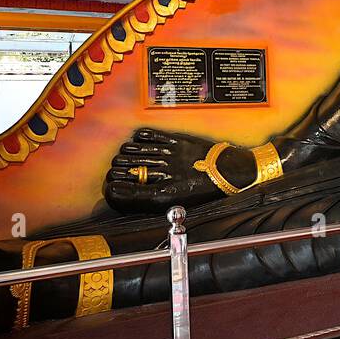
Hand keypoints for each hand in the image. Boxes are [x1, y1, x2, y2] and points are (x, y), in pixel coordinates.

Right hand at [104, 128, 248, 213]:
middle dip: (115, 170)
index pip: (121, 191)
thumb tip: (124, 193)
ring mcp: (169, 155)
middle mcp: (163, 175)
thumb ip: (148, 199)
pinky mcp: (176, 140)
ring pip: (131, 150)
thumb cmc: (202, 189)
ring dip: (124, 154)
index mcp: (163, 196)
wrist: (229, 172)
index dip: (111, 189)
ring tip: (128, 157)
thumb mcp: (175, 202)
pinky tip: (139, 142)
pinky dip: (138, 138)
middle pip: (121, 168)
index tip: (111, 187)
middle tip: (118, 172)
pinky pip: (148, 135)